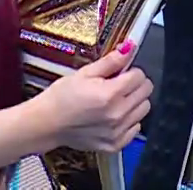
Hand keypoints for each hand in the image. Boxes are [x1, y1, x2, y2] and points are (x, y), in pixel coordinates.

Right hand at [35, 42, 152, 152]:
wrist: (47, 123)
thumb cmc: (62, 97)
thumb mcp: (84, 73)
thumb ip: (110, 62)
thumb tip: (129, 48)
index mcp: (110, 94)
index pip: (140, 76)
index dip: (131, 70)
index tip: (121, 72)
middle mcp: (117, 114)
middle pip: (146, 92)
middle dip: (135, 84)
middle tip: (119, 85)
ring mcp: (117, 132)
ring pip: (144, 110)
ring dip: (134, 102)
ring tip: (116, 100)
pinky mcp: (114, 144)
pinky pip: (135, 129)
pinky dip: (129, 121)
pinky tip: (114, 116)